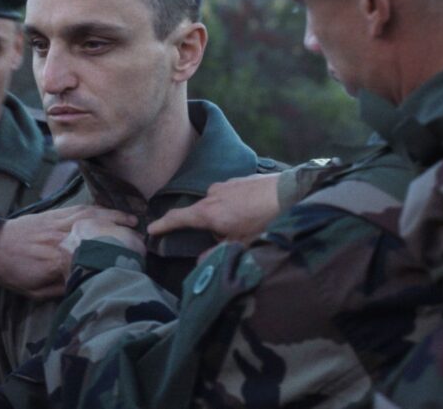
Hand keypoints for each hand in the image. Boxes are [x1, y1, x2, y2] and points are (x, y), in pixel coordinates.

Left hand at [0, 205, 136, 299]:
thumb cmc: (12, 271)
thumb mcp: (36, 290)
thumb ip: (61, 287)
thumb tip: (84, 283)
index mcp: (60, 258)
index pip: (95, 255)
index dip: (116, 255)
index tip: (133, 258)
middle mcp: (65, 236)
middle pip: (100, 231)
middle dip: (123, 232)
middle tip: (142, 237)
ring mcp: (61, 221)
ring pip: (94, 215)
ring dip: (115, 216)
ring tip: (133, 220)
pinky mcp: (56, 213)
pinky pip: (81, 208)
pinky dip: (99, 207)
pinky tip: (109, 210)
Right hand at [147, 173, 281, 244]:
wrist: (291, 193)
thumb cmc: (265, 220)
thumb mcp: (242, 244)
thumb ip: (218, 253)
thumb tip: (201, 262)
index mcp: (208, 213)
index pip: (178, 218)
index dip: (163, 225)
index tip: (151, 228)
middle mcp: (212, 195)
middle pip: (199, 213)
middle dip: (207, 227)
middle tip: (227, 237)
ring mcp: (225, 184)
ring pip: (215, 204)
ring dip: (223, 215)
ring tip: (247, 224)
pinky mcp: (239, 179)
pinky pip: (229, 195)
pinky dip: (234, 205)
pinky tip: (253, 211)